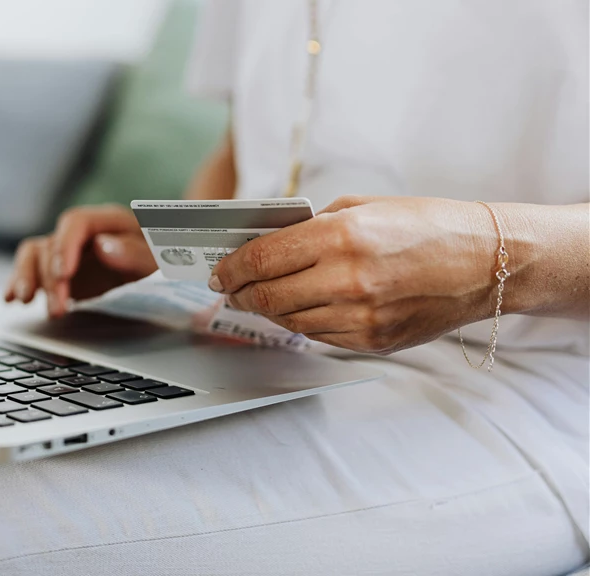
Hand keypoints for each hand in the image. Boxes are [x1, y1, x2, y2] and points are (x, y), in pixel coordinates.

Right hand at [4, 204, 157, 316]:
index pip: (75, 222)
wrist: (162, 268)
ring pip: (34, 255)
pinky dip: (18, 283)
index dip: (65, 246)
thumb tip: (103, 247)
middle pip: (52, 244)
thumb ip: (135, 252)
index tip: (63, 273)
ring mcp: (66, 251)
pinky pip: (31, 270)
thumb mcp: (159, 258)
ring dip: (27, 278)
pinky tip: (10, 299)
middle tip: (59, 309)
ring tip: (24, 302)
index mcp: (107, 221)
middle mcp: (81, 233)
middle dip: (50, 278)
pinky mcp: (58, 271)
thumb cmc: (162, 259)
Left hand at [208, 196, 501, 353]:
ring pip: (288, 320)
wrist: (487, 262)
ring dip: (267, 309)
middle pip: (266, 296)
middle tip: (229, 289)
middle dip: (239, 293)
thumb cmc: (426, 225)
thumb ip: (311, 226)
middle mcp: (348, 280)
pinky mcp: (372, 341)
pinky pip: (318, 336)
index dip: (231, 268)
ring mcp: (361, 317)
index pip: (262, 259)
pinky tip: (300, 308)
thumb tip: (264, 244)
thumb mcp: (363, 207)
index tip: (219, 271)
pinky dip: (301, 322)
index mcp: (342, 237)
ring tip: (259, 297)